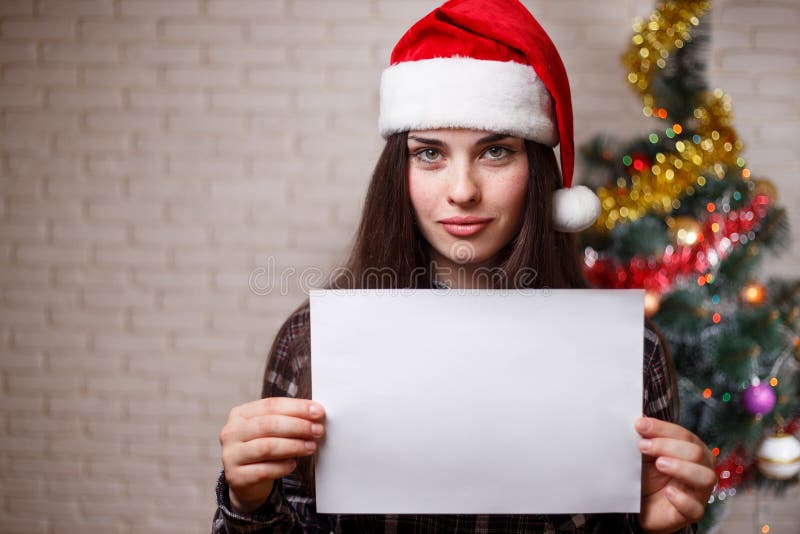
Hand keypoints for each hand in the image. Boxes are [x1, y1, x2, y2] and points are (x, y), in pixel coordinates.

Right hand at [219, 397, 325, 512]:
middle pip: (268, 425)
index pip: (271, 405)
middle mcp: (231, 432)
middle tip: (317, 430)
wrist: (245, 480)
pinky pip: (264, 470)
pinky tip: (293, 464)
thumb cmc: (262, 448)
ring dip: (294, 446)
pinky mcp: (236, 477)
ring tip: (311, 447)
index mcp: (240, 414)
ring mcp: (231, 455)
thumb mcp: (270, 430)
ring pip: (266, 447)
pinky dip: (282, 467)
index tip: (318, 411)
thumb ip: (287, 419)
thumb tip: (316, 413)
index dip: (297, 407)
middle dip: (298, 426)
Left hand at [635, 416, 716, 533]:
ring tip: (659, 464)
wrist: (638, 507)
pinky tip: (668, 492)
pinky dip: (682, 499)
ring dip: (681, 468)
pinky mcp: (691, 513)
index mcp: (692, 451)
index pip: (685, 435)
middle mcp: (701, 469)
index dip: (663, 428)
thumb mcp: (644, 455)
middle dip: (668, 446)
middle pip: (696, 452)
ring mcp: (698, 493)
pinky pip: (695, 508)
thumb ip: (646, 437)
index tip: (640, 425)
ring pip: (705, 477)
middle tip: (643, 446)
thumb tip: (640, 417)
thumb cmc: (646, 477)